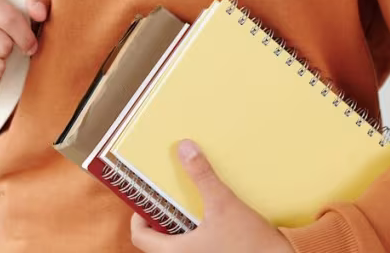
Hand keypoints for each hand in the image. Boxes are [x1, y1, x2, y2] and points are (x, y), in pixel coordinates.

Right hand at [0, 0, 49, 93]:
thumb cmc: (5, 28)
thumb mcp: (21, 9)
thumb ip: (37, 2)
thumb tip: (40, 12)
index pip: (9, 19)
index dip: (26, 37)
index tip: (30, 46)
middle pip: (3, 46)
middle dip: (12, 54)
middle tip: (8, 53)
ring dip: (2, 70)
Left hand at [129, 140, 293, 252]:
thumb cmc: (250, 244)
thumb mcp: (224, 204)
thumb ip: (202, 176)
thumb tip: (184, 148)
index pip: (139, 236)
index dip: (139, 216)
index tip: (148, 200)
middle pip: (157, 241)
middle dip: (162, 218)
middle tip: (170, 197)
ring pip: (178, 246)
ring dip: (181, 226)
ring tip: (191, 205)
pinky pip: (197, 248)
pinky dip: (197, 235)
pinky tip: (212, 219)